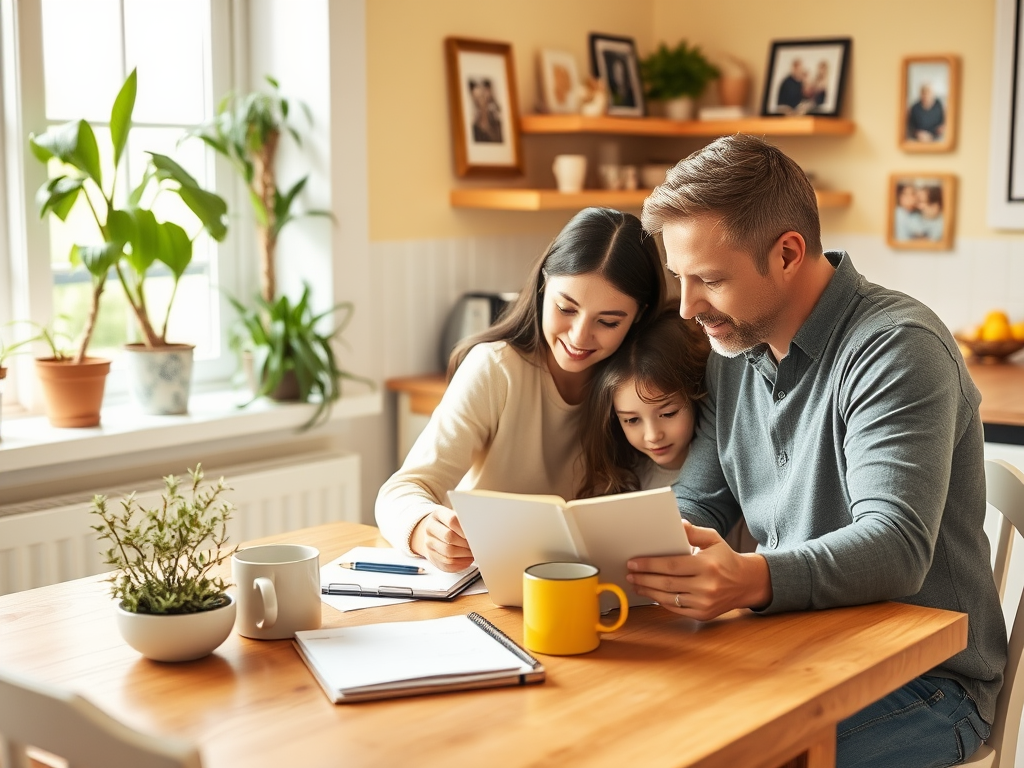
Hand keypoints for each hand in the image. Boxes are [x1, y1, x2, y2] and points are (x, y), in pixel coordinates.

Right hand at [410, 507, 473, 571]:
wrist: (433, 532)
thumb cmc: (449, 524)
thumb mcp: (455, 515)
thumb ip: (465, 522)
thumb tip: (480, 530)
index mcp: (438, 514)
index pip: (452, 520)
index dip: (465, 529)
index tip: (475, 533)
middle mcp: (430, 528)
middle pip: (450, 537)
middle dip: (466, 543)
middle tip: (476, 544)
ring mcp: (429, 543)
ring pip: (448, 553)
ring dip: (465, 554)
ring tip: (473, 552)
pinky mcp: (432, 557)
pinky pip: (448, 564)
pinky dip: (461, 563)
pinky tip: (468, 559)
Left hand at [626, 520, 772, 620]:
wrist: (746, 583)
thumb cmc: (725, 558)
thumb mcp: (713, 539)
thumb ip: (693, 532)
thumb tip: (676, 524)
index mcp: (707, 565)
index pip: (671, 565)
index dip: (650, 564)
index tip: (633, 562)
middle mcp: (707, 586)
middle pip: (667, 583)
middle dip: (644, 578)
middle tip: (630, 574)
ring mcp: (705, 602)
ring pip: (669, 598)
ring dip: (648, 591)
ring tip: (635, 584)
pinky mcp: (703, 614)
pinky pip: (676, 609)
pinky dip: (661, 601)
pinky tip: (651, 593)